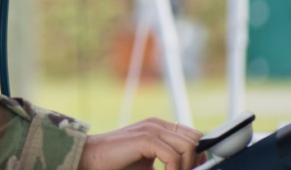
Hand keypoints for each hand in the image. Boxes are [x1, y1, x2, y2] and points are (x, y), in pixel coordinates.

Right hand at [79, 118, 207, 169]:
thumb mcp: (148, 164)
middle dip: (197, 162)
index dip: (200, 156)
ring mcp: (151, 129)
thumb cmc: (116, 164)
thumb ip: (167, 163)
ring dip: (186, 167)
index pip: (193, 136)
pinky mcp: (145, 138)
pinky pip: (173, 155)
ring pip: (188, 146)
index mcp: (159, 127)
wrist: (90, 159)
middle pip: (195, 139)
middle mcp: (157, 124)